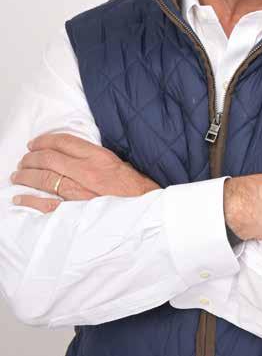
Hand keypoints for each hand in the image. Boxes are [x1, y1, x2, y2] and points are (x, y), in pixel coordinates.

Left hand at [10, 133, 161, 212]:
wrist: (149, 214)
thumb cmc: (138, 192)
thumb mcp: (121, 166)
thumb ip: (99, 160)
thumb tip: (80, 157)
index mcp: (99, 158)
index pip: (65, 142)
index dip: (46, 140)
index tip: (35, 143)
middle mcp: (87, 172)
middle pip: (50, 159)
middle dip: (32, 157)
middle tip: (24, 159)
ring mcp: (79, 194)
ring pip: (45, 179)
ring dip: (27, 175)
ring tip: (18, 174)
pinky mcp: (75, 213)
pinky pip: (45, 204)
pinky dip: (29, 200)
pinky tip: (20, 197)